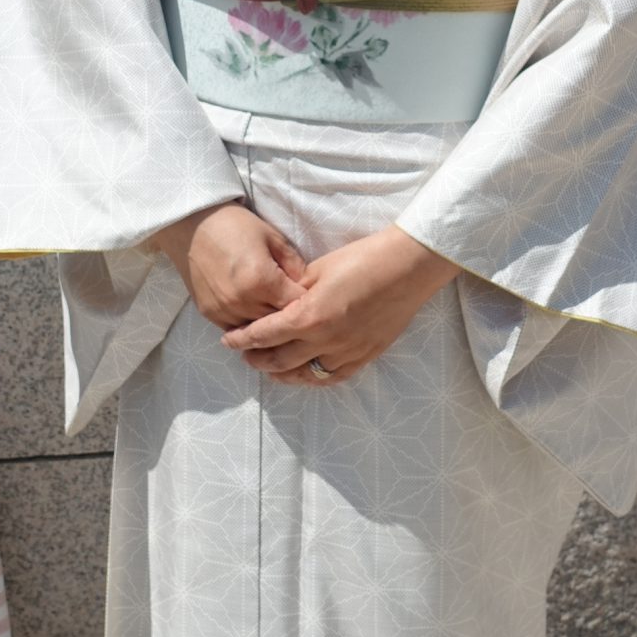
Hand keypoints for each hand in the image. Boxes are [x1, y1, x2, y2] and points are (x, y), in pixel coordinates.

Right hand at [147, 201, 305, 329]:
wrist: (192, 224)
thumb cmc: (235, 225)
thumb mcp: (272, 237)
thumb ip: (294, 265)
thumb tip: (307, 286)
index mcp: (262, 281)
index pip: (296, 306)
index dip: (307, 302)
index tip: (313, 297)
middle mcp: (242, 302)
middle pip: (277, 323)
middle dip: (290, 316)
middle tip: (298, 307)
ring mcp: (224, 311)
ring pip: (257, 331)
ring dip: (268, 323)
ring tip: (276, 312)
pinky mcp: (209, 314)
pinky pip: (236, 329)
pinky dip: (247, 324)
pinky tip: (254, 313)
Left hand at [221, 226, 459, 384]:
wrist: (406, 268)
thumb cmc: (362, 259)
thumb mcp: (318, 269)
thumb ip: (293, 292)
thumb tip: (277, 304)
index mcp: (309, 316)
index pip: (264, 335)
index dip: (242, 340)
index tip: (229, 340)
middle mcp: (325, 341)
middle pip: (279, 361)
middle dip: (257, 359)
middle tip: (246, 355)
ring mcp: (346, 352)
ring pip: (305, 375)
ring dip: (283, 373)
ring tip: (271, 368)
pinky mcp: (365, 356)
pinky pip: (332, 376)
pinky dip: (314, 377)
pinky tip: (305, 373)